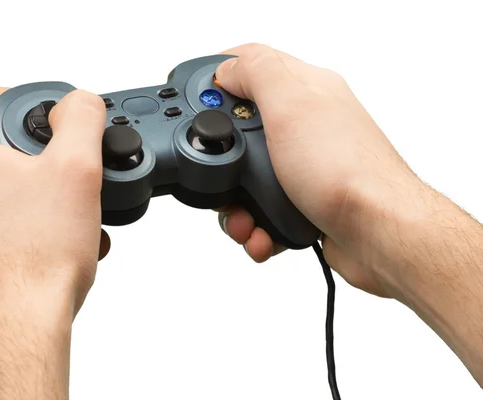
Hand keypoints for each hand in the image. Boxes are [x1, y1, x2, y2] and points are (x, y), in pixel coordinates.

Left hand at [0, 88, 109, 397]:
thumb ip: (80, 119)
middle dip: (21, 160)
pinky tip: (32, 246)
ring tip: (51, 223)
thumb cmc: (37, 262)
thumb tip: (77, 102)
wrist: (16, 330)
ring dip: (13, 198)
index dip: (10, 96)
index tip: (32, 111)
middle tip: (54, 181)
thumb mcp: (79, 170)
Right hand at [214, 44, 424, 297]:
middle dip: (223, 161)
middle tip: (225, 175)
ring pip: (249, 178)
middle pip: (241, 131)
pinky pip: (264, 209)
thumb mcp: (293, 105)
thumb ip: (257, 72)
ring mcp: (305, 165)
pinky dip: (256, 226)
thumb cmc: (348, 173)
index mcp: (305, 91)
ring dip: (236, 205)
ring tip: (244, 219)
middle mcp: (306, 126)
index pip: (252, 68)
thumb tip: (227, 67)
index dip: (218, 83)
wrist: (379, 235)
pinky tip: (263, 233)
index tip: (200, 109)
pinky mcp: (304, 200)